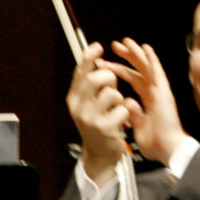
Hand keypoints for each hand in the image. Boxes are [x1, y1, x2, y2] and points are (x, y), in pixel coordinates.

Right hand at [66, 42, 128, 185]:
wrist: (100, 153)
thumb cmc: (99, 121)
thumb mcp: (91, 101)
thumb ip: (94, 82)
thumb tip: (98, 58)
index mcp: (74, 98)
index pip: (80, 72)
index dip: (89, 57)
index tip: (98, 46)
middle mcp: (78, 107)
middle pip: (96, 78)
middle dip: (110, 77)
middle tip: (111, 86)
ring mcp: (89, 118)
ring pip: (112, 92)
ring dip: (119, 98)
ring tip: (115, 108)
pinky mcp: (104, 128)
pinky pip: (122, 108)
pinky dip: (125, 113)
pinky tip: (120, 121)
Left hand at [98, 39, 188, 165]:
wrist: (168, 149)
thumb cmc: (156, 142)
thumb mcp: (137, 126)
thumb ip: (133, 114)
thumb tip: (127, 103)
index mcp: (147, 99)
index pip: (131, 79)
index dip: (118, 70)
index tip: (104, 63)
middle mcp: (154, 91)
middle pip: (138, 69)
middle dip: (126, 56)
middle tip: (114, 46)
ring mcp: (159, 90)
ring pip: (147, 66)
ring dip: (136, 53)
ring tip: (126, 42)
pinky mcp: (163, 92)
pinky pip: (157, 72)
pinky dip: (152, 60)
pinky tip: (145, 49)